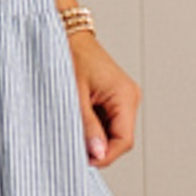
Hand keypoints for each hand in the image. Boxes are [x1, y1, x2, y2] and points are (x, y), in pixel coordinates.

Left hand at [68, 33, 139, 167]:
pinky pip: (106, 122)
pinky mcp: (113, 98)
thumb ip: (87, 126)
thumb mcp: (75, 95)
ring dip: (93, 137)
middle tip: (72, 146)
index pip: (124, 141)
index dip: (105, 156)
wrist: (66, 34)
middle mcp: (129, 98)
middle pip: (119, 139)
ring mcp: (122, 98)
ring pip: (112, 133)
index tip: (83, 161)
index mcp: (125, 96)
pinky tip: (76, 120)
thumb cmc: (70, 55)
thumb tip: (97, 154)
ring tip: (72, 128)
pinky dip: (91, 127)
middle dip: (97, 148)